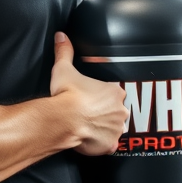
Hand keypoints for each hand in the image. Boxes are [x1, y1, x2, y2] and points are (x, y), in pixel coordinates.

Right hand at [51, 32, 127, 155]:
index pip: (115, 93)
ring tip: (90, 126)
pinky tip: (94, 140)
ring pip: (115, 128)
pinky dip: (104, 144)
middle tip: (90, 112)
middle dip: (106, 112)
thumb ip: (64, 51)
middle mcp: (120, 110)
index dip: (103, 96)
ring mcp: (117, 129)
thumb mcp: (64, 68)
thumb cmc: (66, 96)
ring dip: (106, 127)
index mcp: (115, 92)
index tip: (92, 98)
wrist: (61, 120)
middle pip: (117, 110)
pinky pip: (110, 145)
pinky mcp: (109, 144)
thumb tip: (61, 37)